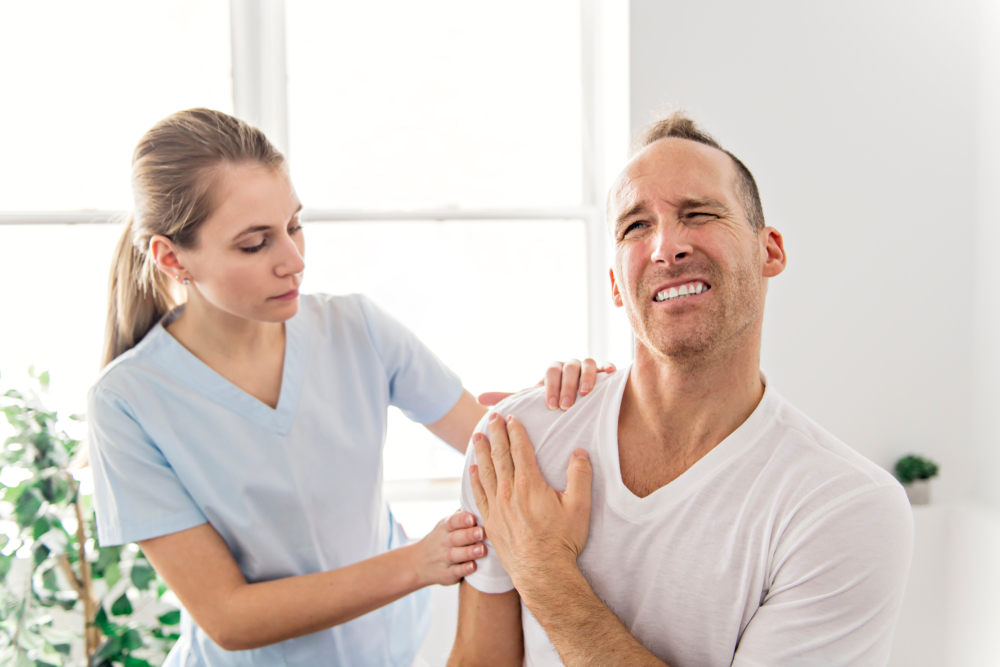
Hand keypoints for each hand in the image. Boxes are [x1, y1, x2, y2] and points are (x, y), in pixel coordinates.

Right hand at [410, 511, 485, 586]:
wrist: (418, 563)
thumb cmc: (442, 539)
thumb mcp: (446, 525)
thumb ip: (461, 515)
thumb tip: (480, 499)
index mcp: (444, 528)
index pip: (452, 521)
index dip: (461, 519)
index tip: (472, 518)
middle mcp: (443, 543)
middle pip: (455, 538)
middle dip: (469, 535)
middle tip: (482, 532)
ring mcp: (443, 559)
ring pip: (455, 555)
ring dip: (469, 552)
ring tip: (482, 549)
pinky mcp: (446, 574)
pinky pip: (454, 572)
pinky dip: (463, 570)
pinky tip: (474, 566)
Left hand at [469, 412, 592, 588]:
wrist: (543, 572)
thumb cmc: (563, 540)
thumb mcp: (580, 506)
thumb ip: (580, 476)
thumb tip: (579, 453)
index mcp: (530, 484)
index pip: (520, 450)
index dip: (515, 432)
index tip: (511, 418)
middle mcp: (509, 492)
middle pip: (500, 455)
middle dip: (496, 434)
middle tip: (491, 417)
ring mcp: (497, 507)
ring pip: (486, 472)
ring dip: (481, 451)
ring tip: (477, 436)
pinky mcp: (490, 521)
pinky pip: (479, 494)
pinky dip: (474, 479)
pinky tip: (471, 469)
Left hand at [478, 359, 615, 409]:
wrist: (577, 403)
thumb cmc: (552, 403)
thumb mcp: (531, 402)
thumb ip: (509, 399)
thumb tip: (479, 399)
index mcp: (553, 372)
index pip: (550, 372)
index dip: (550, 386)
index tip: (550, 406)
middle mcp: (570, 366)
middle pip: (569, 367)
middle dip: (566, 386)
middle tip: (565, 405)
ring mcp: (588, 367)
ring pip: (587, 364)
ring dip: (586, 378)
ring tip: (585, 394)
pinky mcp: (604, 372)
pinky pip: (607, 365)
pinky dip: (607, 368)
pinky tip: (608, 376)